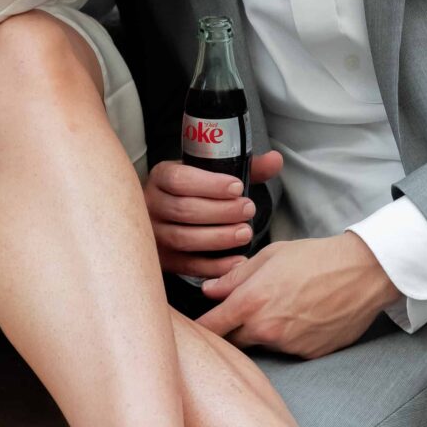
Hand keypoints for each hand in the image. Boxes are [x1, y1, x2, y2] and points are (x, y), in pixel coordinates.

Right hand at [145, 150, 283, 275]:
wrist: (169, 216)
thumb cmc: (196, 193)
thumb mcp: (214, 175)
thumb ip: (245, 167)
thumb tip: (275, 160)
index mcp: (161, 177)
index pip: (179, 179)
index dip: (209, 184)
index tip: (237, 187)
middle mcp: (151, 205)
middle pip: (184, 209)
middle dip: (221, 211)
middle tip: (248, 210)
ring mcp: (154, 235)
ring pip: (183, 238)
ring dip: (218, 237)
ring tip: (245, 233)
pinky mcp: (163, 260)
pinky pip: (187, 265)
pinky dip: (214, 266)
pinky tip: (237, 261)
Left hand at [196, 232, 397, 357]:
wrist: (364, 273)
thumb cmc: (317, 258)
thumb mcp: (270, 256)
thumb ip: (234, 277)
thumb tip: (209, 290)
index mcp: (251, 302)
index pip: (209, 327)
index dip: (199, 329)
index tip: (195, 328)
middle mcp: (266, 329)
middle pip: (232, 342)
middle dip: (233, 330)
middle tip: (244, 312)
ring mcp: (288, 346)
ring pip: (262, 344)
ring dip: (264, 332)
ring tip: (286, 307)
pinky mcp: (308, 355)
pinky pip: (287, 349)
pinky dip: (289, 338)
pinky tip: (304, 317)